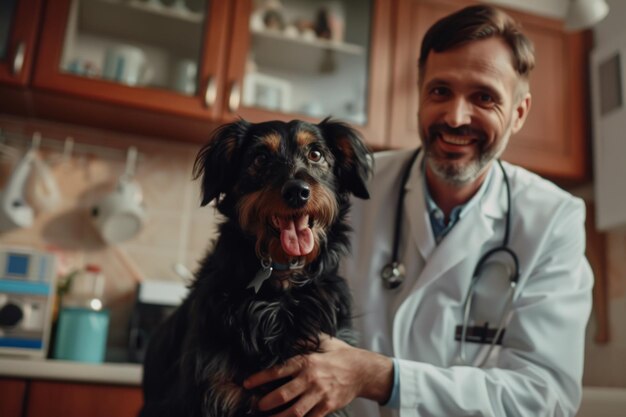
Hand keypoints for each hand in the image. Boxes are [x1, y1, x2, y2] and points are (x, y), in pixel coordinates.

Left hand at [243, 335, 392, 416]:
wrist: (362, 370)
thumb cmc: (339, 354)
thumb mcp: (322, 341)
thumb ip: (303, 341)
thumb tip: (286, 337)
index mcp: (307, 361)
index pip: (277, 371)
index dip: (259, 378)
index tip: (246, 383)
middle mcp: (311, 379)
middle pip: (283, 394)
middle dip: (265, 402)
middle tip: (256, 406)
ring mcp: (320, 394)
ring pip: (295, 411)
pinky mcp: (328, 406)